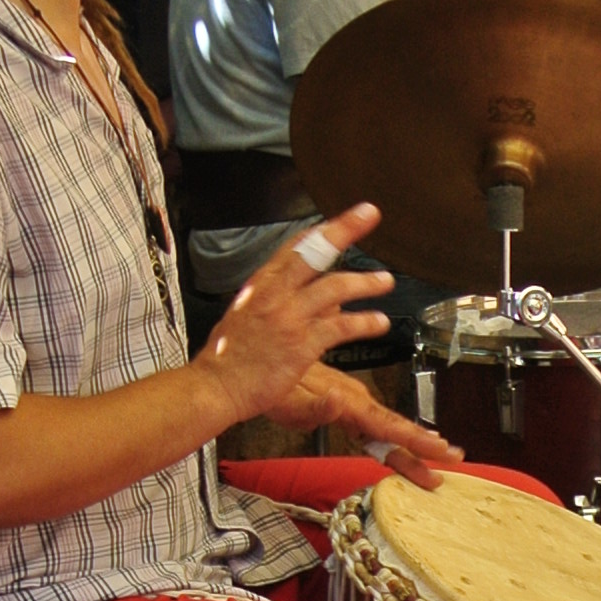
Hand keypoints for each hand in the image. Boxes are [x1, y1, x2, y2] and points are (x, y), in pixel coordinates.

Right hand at [197, 206, 392, 429]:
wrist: (216, 385)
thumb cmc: (226, 357)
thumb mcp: (243, 314)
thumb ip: (270, 301)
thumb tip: (291, 293)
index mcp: (260, 285)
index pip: (294, 247)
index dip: (320, 230)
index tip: (340, 220)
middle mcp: (275, 294)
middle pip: (315, 252)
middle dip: (344, 229)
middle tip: (367, 215)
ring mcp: (289, 318)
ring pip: (335, 288)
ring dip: (365, 283)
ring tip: (384, 281)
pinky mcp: (302, 344)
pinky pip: (340, 327)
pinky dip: (363, 323)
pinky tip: (378, 322)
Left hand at [251, 362, 464, 477]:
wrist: (257, 368)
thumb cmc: (271, 387)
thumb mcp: (291, 401)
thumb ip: (318, 406)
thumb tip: (340, 403)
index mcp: (347, 404)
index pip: (387, 427)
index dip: (415, 440)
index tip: (438, 451)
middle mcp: (352, 402)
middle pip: (394, 429)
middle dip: (424, 445)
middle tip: (452, 460)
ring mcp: (348, 403)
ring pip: (386, 427)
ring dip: (412, 442)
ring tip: (435, 457)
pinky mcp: (341, 404)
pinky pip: (371, 424)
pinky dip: (390, 435)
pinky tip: (400, 445)